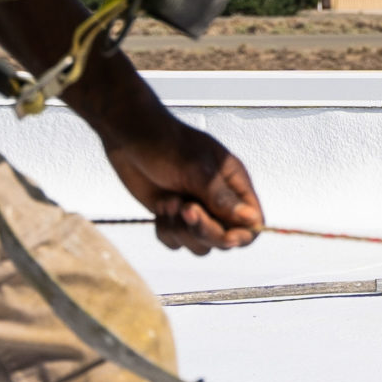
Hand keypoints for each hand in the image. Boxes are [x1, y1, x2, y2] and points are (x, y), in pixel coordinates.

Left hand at [105, 118, 264, 252]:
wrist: (130, 136)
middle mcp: (218, 201)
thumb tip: (250, 219)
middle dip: (203, 230)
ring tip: (167, 202)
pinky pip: (175, 243)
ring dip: (181, 230)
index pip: (251, 223)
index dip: (241, 235)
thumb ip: (221, 197)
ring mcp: (195, 211)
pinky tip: (159, 207)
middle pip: (225, 239)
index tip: (226, 236)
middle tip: (184, 208)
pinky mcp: (173, 217)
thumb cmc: (167, 143)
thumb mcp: (196, 170)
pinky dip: (165, 231)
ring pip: (199, 245)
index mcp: (234, 185)